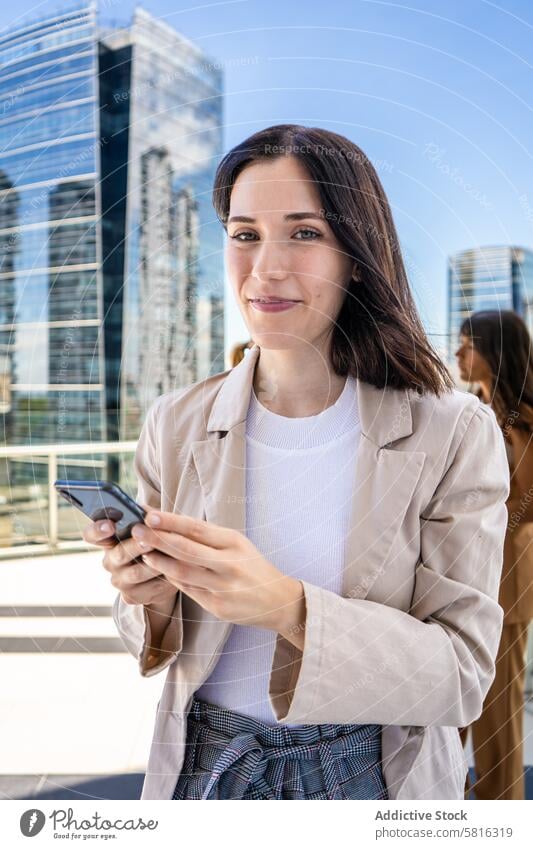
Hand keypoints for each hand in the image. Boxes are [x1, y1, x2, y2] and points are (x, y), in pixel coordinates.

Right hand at [82, 514, 176, 606]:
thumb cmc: (154, 542)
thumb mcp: (149, 526)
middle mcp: (109, 561)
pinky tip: (175, 571)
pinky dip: (164, 579)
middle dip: (137, 546)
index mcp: (108, 540)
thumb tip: (145, 511)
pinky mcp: (131, 596)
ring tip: (171, 555)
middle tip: (150, 541)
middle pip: (119, 554)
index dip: (98, 530)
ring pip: (137, 572)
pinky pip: (149, 588)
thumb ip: (145, 516)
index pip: (91, 534)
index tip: (110, 525)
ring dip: (155, 563)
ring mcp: (119, 581)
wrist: (164, 572)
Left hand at [130, 509, 305, 635]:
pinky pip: (188, 590)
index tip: (149, 514)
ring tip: (143, 552)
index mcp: (234, 543)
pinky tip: (159, 570)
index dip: (171, 522)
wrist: (278, 600)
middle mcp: (229, 564)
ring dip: (159, 562)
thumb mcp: (237, 544)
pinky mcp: (218, 607)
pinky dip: (172, 579)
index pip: (197, 529)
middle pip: (186, 550)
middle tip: (137, 530)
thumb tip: (171, 524)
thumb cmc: (252, 567)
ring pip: (183, 573)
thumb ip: (208, 537)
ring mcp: (223, 587)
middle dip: (158, 539)